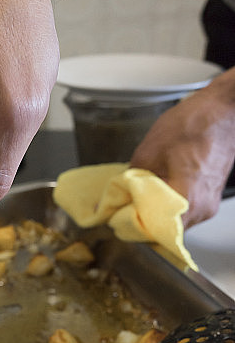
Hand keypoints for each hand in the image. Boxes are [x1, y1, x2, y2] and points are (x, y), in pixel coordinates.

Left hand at [130, 72, 234, 226]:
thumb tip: (119, 198)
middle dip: (142, 219)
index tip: (117, 216)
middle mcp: (201, 210)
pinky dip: (168, 201)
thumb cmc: (194, 125)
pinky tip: (159, 186)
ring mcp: (208, 205)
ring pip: (173, 220)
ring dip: (155, 210)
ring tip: (142, 193)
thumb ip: (130, 184)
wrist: (224, 109)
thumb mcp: (147, 153)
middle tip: (125, 205)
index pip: (151, 233)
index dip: (131, 226)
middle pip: (163, 231)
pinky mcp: (210, 196)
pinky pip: (184, 208)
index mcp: (186, 202)